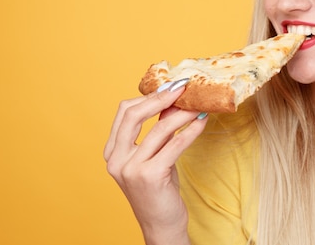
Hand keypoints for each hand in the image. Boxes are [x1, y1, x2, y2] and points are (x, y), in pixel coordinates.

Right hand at [104, 80, 207, 244]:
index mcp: (112, 152)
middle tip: (183, 89)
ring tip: (198, 105)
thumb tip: (172, 101)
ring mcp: (131, 169)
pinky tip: (202, 123)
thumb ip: (158, 131)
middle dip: (160, 98)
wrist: (161, 226)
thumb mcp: (155, 156)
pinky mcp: (150, 176)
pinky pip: (175, 144)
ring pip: (159, 129)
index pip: (124, 112)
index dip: (148, 97)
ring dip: (182, 113)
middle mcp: (116, 160)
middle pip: (134, 115)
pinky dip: (191, 130)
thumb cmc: (158, 191)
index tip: (169, 87)